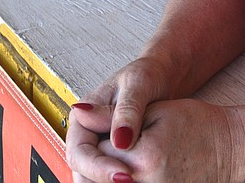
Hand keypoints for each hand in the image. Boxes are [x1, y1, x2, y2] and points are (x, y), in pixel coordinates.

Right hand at [66, 57, 166, 182]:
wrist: (164, 74)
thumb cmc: (149, 73)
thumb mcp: (138, 85)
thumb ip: (127, 110)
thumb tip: (118, 141)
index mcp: (85, 116)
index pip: (79, 153)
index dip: (98, 168)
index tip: (125, 175)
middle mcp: (90, 132)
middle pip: (83, 169)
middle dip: (102, 180)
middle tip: (131, 182)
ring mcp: (104, 143)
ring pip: (96, 175)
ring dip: (110, 181)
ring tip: (136, 182)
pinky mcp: (119, 152)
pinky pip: (113, 172)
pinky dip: (122, 178)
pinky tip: (139, 180)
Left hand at [90, 98, 241, 182]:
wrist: (230, 148)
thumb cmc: (199, 125)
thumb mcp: (156, 110)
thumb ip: (112, 116)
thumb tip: (79, 113)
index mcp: (142, 157)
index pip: (95, 151)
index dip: (96, 138)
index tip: (103, 130)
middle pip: (95, 178)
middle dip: (93, 165)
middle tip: (103, 150)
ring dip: (101, 175)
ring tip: (112, 162)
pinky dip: (121, 180)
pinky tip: (125, 173)